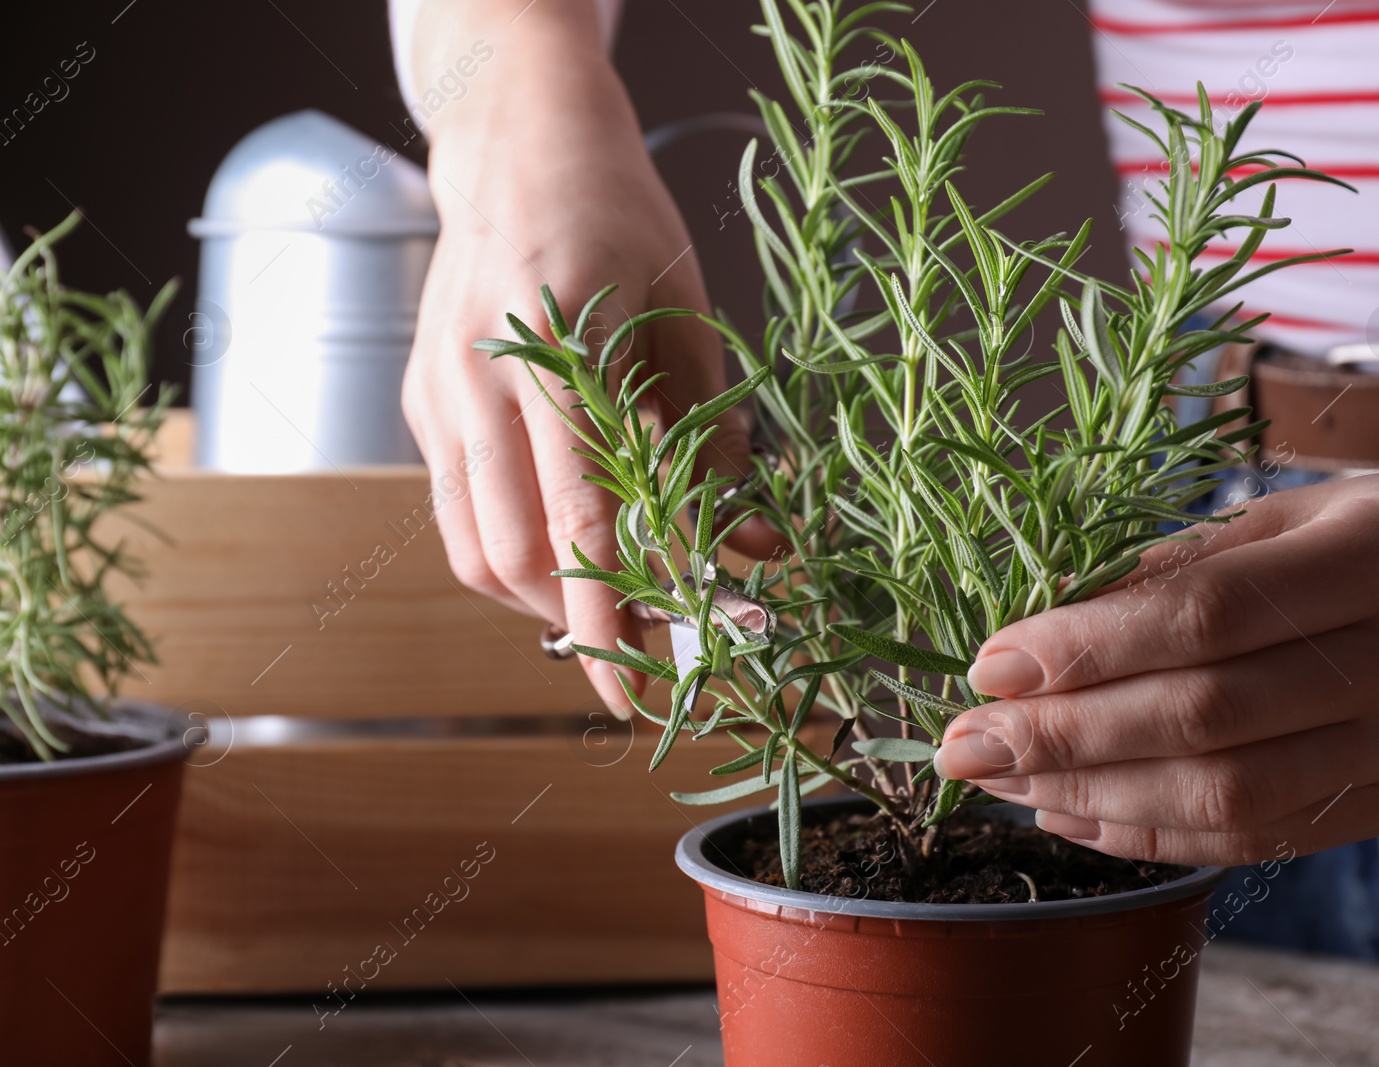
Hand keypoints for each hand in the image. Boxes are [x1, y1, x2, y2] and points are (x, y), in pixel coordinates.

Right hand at [402, 5, 765, 709]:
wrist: (518, 150)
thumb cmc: (623, 223)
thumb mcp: (691, 323)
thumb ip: (712, 444)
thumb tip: (753, 551)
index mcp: (558, 350)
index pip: (579, 518)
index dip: (608, 614)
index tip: (638, 690)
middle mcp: (478, 381)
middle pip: (510, 554)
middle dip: (575, 620)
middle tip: (643, 642)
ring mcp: (435, 395)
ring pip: (470, 548)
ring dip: (537, 598)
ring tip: (604, 600)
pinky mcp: (419, 403)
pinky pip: (456, 510)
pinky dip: (509, 552)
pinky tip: (562, 543)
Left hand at [933, 472, 1378, 864]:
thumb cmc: (1364, 534)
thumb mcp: (1279, 514)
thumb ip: (1171, 570)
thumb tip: (1038, 631)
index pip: (1212, 615)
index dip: (1090, 644)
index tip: (991, 663)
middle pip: (1210, 717)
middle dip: (1066, 735)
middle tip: (965, 742)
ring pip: (1228, 796)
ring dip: (1092, 796)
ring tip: (1002, 780)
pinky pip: (1254, 841)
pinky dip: (1149, 835)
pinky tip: (1071, 813)